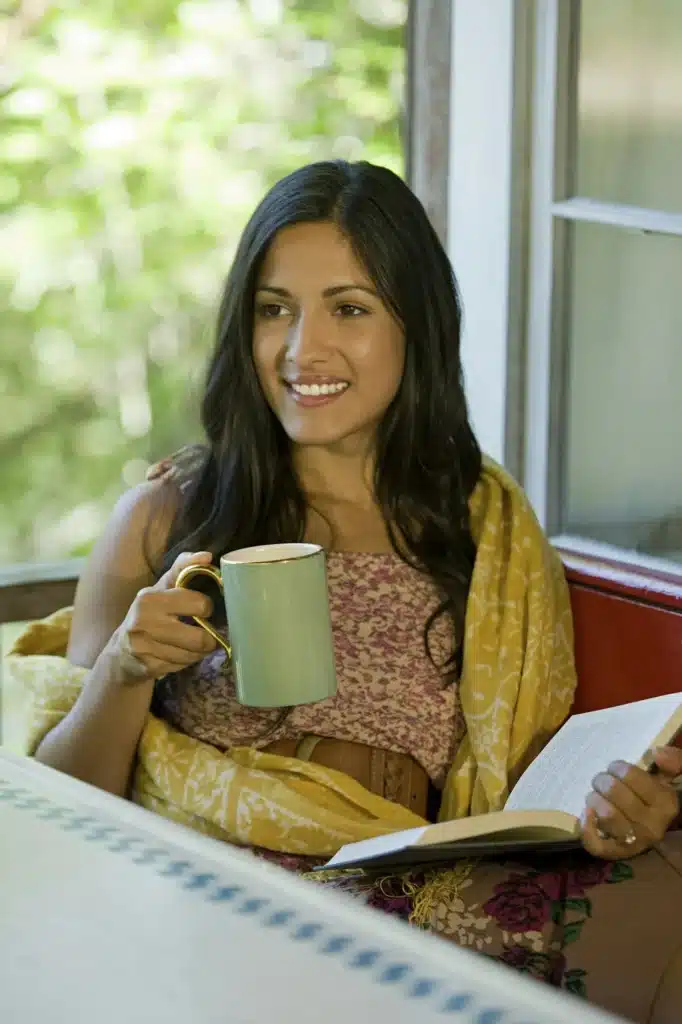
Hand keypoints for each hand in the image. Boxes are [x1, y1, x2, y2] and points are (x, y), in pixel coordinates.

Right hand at [107, 551, 216, 681]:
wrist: (122, 650)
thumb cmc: (150, 611)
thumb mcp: (163, 586)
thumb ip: (184, 567)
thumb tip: (207, 556)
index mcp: (149, 598)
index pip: (199, 604)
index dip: (206, 608)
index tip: (201, 608)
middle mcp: (143, 622)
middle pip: (200, 638)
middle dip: (209, 638)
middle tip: (207, 633)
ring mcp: (143, 647)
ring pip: (193, 655)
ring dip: (199, 651)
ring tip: (193, 644)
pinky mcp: (148, 667)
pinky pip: (182, 666)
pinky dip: (186, 662)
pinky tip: (179, 654)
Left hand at [581, 746, 681, 858]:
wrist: (650, 827)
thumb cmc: (654, 796)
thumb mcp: (667, 777)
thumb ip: (674, 760)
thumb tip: (657, 752)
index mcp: (665, 803)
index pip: (629, 775)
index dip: (617, 767)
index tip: (616, 768)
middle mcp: (652, 825)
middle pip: (613, 791)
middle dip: (602, 780)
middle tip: (602, 781)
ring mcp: (634, 841)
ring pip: (605, 814)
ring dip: (594, 799)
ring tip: (596, 796)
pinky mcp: (615, 853)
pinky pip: (597, 845)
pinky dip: (587, 828)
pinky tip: (586, 813)